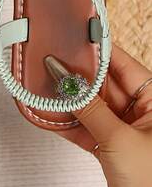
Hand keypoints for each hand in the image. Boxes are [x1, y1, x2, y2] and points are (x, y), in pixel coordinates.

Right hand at [47, 46, 151, 186]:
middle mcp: (141, 112)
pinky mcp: (110, 147)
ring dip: (70, 100)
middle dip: (78, 76)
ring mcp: (124, 129)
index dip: (98, 52)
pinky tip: (50, 114)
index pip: (123, 65)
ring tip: (45, 86)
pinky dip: (69, 122)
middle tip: (51, 63)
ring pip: (92, 105)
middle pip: (104, 84)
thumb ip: (89, 108)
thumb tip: (66, 80)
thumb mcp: (119, 139)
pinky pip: (86, 127)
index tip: (74, 40)